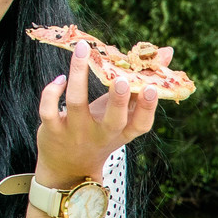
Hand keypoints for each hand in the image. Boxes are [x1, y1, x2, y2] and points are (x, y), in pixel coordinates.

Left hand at [34, 40, 159, 187]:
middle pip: (113, 119)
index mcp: (123, 131)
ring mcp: (76, 132)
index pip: (141, 124)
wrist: (68, 167)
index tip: (152, 88)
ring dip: (79, 75)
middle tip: (122, 80)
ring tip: (83, 49)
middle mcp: (102, 134)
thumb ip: (141, 85)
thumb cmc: (100, 131)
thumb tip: (168, 51)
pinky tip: (61, 78)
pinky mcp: (52, 130)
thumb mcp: (122, 115)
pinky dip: (52, 92)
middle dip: (118, 100)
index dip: (148, 108)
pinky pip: (49, 110)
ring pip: (76, 103)